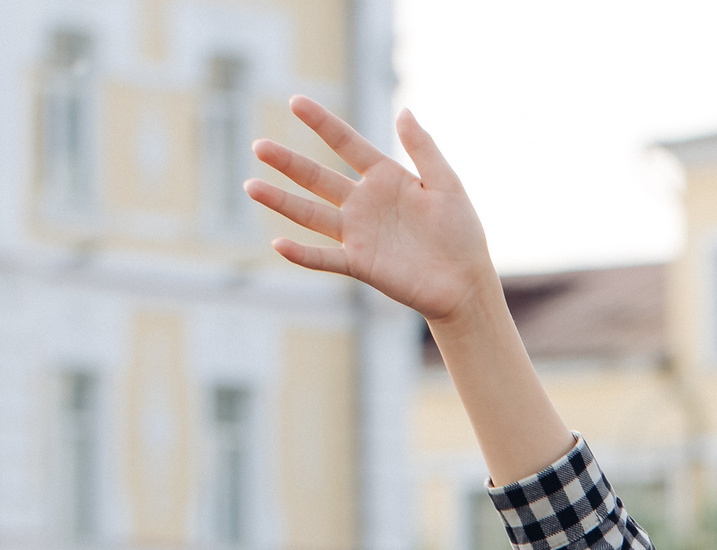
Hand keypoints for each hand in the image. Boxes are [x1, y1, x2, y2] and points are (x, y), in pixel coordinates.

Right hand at [249, 102, 494, 325]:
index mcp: (385, 178)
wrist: (465, 282)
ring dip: (281, 201)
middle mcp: (364, 203)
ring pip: (311, 214)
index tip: (295, 101)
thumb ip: (423, 149)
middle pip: (317, 177)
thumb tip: (403, 110)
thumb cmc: (461, 233)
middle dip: (288, 162)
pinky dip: (302, 254)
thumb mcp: (447, 184)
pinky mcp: (360, 264)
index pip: (346, 144)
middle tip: (259, 145)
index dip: (322, 123)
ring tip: (251, 186)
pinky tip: (278, 244)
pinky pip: (325, 258)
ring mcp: (358, 234)